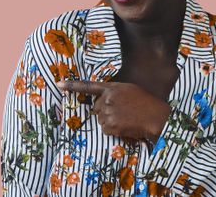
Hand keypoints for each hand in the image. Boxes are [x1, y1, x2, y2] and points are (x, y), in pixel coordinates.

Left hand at [56, 80, 170, 141]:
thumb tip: (102, 102)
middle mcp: (107, 99)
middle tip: (122, 113)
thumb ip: (114, 93)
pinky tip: (125, 127)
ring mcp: (108, 112)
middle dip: (105, 112)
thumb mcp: (129, 90)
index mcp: (112, 88)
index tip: (58, 84)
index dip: (72, 85)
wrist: (156, 117)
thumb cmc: (146, 103)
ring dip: (110, 122)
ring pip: (101, 120)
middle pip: (96, 108)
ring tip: (126, 120)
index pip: (88, 86)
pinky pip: (105, 130)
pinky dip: (113, 131)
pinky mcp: (110, 125)